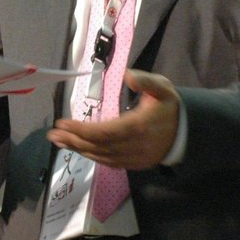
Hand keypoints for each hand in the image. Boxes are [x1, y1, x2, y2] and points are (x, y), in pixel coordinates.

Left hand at [48, 70, 179, 169]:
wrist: (186, 132)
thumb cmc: (169, 107)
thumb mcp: (163, 88)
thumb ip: (146, 81)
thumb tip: (127, 75)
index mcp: (139, 127)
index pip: (104, 132)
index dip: (81, 129)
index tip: (62, 122)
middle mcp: (135, 146)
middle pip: (98, 146)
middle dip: (73, 140)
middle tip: (53, 133)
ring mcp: (134, 158)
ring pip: (101, 157)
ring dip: (78, 149)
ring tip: (59, 140)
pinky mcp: (133, 165)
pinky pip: (108, 163)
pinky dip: (91, 155)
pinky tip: (78, 148)